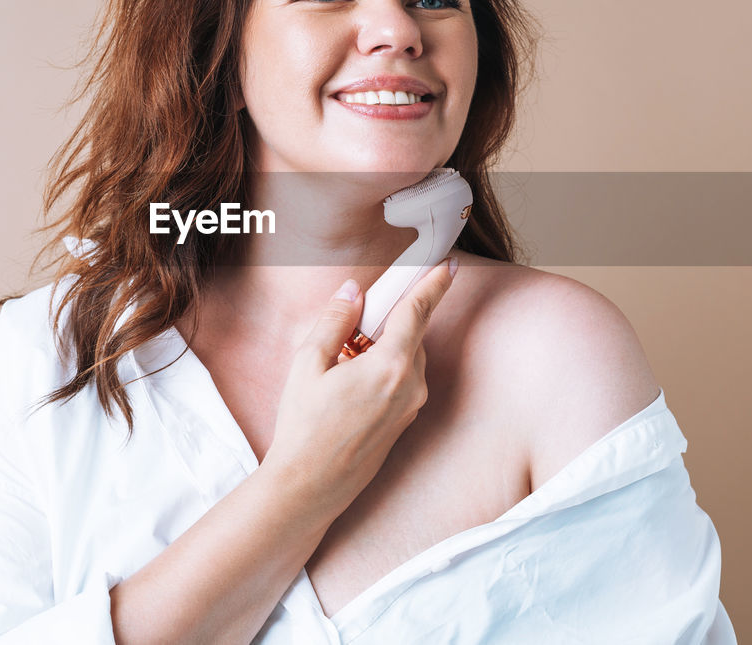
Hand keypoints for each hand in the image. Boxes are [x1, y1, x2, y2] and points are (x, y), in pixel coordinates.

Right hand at [263, 259, 457, 511]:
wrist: (309, 487)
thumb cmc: (304, 427)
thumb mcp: (309, 364)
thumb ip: (334, 321)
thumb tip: (352, 292)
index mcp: (390, 366)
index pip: (418, 312)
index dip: (432, 284)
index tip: (447, 264)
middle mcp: (410, 387)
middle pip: (411, 336)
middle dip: (387, 322)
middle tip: (353, 324)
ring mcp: (410, 408)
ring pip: (406, 360)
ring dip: (383, 349)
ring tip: (340, 362)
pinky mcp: (404, 423)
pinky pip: (401, 382)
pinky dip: (383, 370)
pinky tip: (348, 384)